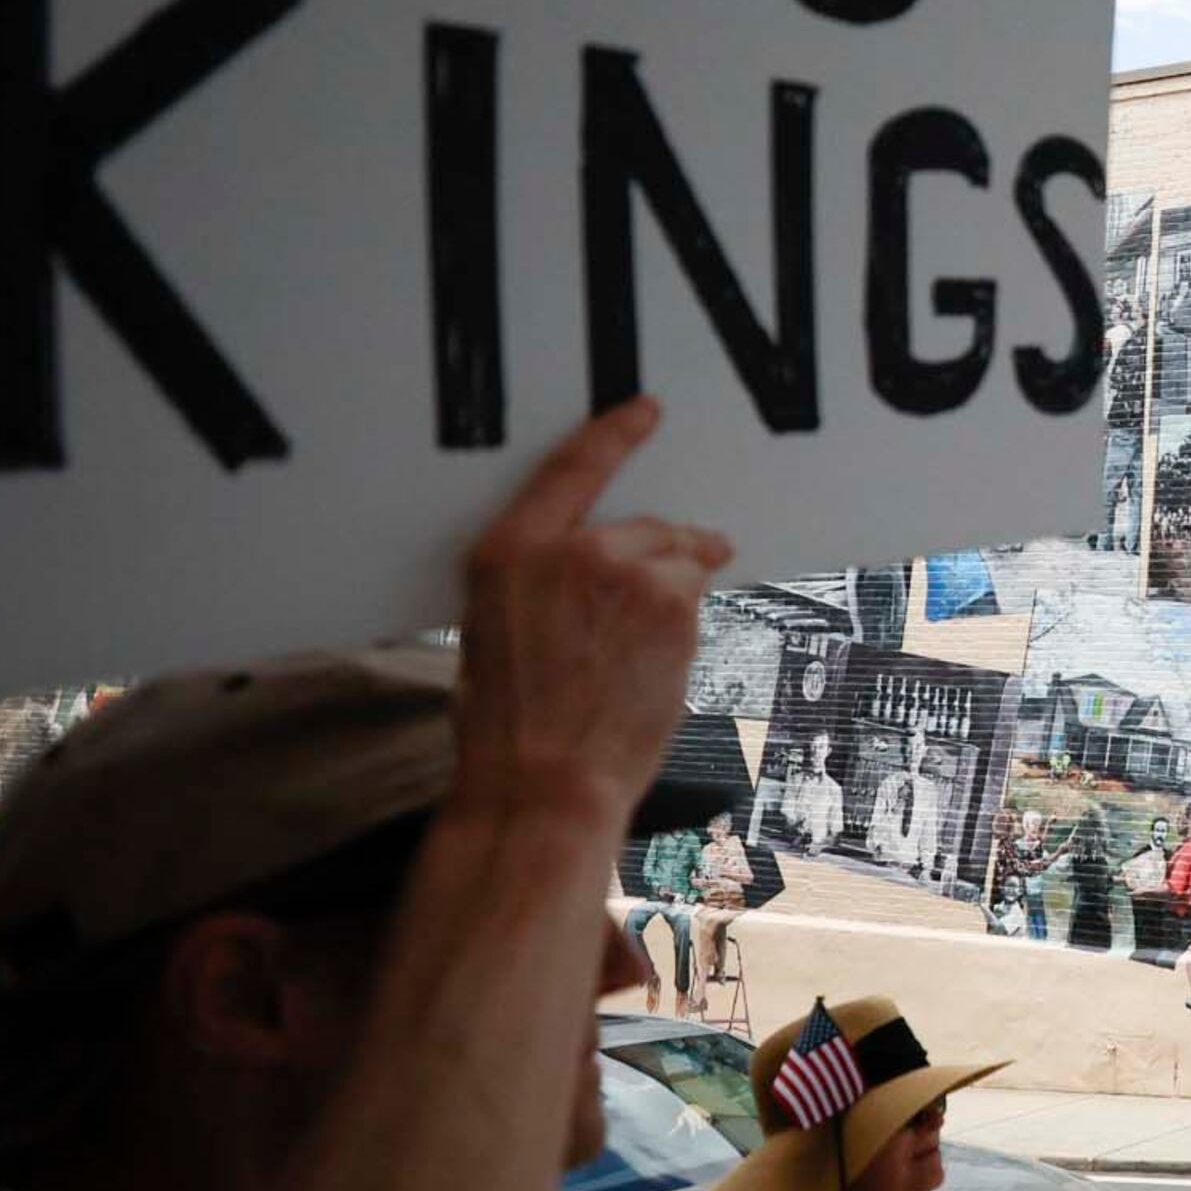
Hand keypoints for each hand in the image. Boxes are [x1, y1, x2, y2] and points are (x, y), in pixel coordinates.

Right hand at [450, 398, 729, 821]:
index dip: (614, 436)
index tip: (646, 410)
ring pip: (681, 562)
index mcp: (510, 553)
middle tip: (649, 606)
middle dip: (662, 556)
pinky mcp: (676, 609)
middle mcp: (573, 551)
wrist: (545, 780)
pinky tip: (655, 666)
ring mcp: (631, 577)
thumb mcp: (494, 631)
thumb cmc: (508, 722)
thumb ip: (543, 583)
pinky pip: (696, 599)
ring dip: (678, 590)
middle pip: (646, 527)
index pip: (570, 471)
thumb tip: (594, 567)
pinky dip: (687, 623)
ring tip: (646, 648)